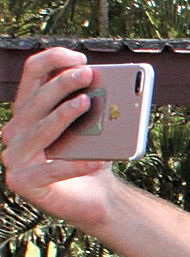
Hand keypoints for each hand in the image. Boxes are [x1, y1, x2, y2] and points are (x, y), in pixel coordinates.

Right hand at [1, 48, 119, 227]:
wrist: (97, 199)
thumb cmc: (92, 159)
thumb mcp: (95, 130)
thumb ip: (93, 107)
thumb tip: (107, 86)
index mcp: (28, 112)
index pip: (33, 75)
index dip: (53, 60)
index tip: (81, 57)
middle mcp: (14, 131)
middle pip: (37, 100)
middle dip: (62, 84)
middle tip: (88, 73)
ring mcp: (14, 157)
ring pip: (41, 130)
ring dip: (64, 115)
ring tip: (87, 103)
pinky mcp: (23, 182)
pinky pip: (53, 170)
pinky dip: (77, 165)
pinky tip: (98, 160)